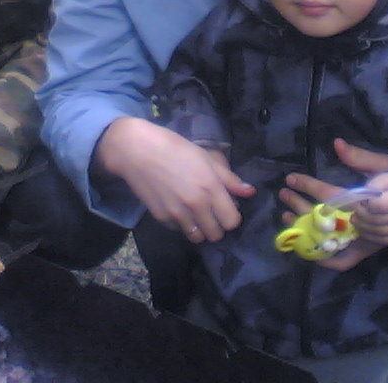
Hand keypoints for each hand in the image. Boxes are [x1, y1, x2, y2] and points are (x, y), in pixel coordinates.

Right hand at [96, 117, 254, 242]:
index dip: (232, 216)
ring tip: (195, 214)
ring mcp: (178, 214)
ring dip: (200, 229)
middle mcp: (196, 204)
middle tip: (211, 212)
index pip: (232, 221)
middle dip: (217, 226)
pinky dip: (181, 224)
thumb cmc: (175, 148)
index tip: (226, 208)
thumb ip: (229, 179)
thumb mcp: (206, 158)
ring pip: (198, 239)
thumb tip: (250, 192)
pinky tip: (177, 208)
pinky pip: (179, 231)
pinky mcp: (162, 218)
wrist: (137, 151)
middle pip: (217, 235)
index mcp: (211, 187)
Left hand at [278, 138, 387, 270]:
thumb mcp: (384, 165)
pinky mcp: (369, 250)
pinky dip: (325, 260)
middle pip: (331, 217)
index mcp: (379, 197)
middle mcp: (375, 222)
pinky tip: (305, 250)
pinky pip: (345, 261)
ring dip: (308, 227)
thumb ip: (359, 157)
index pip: (339, 193)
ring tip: (286, 215)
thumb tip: (336, 143)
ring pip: (334, 237)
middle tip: (284, 192)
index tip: (291, 177)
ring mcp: (371, 239)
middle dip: (303, 205)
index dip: (313, 186)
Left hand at [350, 172, 387, 246]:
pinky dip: (370, 235)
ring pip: (379, 231)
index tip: (361, 202)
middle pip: (377, 220)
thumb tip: (357, 198)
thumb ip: (371, 186)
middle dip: (361, 217)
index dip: (367, 205)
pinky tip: (364, 229)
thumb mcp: (384, 180)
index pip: (380, 205)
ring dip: (363, 227)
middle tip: (354, 213)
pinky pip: (383, 240)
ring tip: (356, 221)